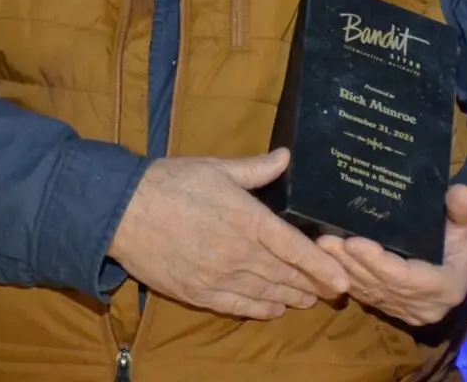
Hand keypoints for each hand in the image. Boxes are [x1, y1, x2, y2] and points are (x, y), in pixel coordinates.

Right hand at [108, 148, 350, 319]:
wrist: (124, 212)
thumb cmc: (171, 183)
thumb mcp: (217, 168)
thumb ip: (256, 169)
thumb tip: (285, 156)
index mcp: (247, 219)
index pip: (293, 248)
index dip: (321, 266)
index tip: (342, 280)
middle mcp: (238, 252)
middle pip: (285, 275)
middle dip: (311, 285)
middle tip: (331, 291)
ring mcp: (218, 276)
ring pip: (265, 293)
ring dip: (290, 298)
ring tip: (308, 300)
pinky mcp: (199, 292)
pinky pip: (237, 306)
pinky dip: (259, 310)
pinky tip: (273, 310)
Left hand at [316, 183, 466, 326]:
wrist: (463, 257)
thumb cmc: (463, 234)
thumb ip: (463, 208)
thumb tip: (460, 191)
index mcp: (445, 287)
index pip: (405, 277)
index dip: (377, 262)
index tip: (353, 242)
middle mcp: (425, 306)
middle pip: (381, 285)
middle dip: (351, 263)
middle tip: (325, 241)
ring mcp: (406, 311)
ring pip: (369, 291)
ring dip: (342, 270)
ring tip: (321, 246)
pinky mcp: (392, 308)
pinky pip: (365, 295)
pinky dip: (346, 278)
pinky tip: (326, 261)